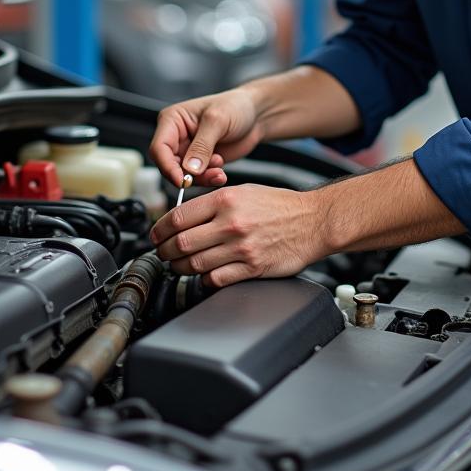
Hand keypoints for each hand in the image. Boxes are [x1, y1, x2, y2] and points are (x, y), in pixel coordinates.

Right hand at [148, 87, 265, 186]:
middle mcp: (177, 136)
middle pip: (169, 165)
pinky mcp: (201, 161)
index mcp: (173, 120)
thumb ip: (202, 146)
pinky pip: (197, 178)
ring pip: (184, 175)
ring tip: (219, 171)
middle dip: (188, 174)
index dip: (167, 167)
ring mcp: (188, 150)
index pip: (159, 148)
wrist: (256, 114)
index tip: (182, 181)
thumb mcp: (218, 121)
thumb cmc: (236, 106)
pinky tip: (221, 170)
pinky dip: (208, 178)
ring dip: (201, 178)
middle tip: (208, 175)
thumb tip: (189, 169)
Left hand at [150, 183, 327, 286]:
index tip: (157, 234)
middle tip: (162, 252)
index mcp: (226, 200)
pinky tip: (203, 275)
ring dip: (180, 268)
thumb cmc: (281, 205)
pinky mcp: (252, 268)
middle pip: (181, 243)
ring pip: (195, 264)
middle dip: (164, 251)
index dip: (160, 229)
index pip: (179, 216)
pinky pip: (216, 279)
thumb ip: (213, 203)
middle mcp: (231, 223)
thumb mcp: (244, 191)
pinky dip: (204, 280)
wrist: (314, 221)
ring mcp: (241, 247)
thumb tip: (184, 216)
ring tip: (178, 266)